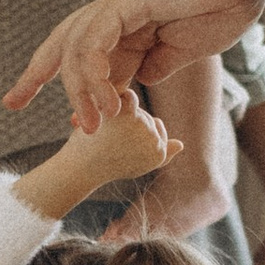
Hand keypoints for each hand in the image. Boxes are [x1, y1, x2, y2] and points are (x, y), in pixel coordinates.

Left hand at [6, 0, 264, 131]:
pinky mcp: (126, 1)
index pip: (88, 60)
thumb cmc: (225, 0)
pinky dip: (95, 74)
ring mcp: (118, 6)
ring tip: (89, 126)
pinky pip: (95, 42)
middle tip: (11, 103)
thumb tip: (138, 84)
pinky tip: (108, 102)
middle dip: (35, 74)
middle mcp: (116, 15)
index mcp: (130, 27)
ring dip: (78, 92)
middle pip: (63, 45)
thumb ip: (158, 65)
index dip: (73, 88)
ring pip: (75, 49)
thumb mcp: (186, 50)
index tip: (70, 122)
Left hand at [16, 103, 171, 221]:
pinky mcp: (129, 114)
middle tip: (109, 136)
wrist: (83, 167)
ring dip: (120, 113)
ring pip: (137, 107)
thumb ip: (163, 154)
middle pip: (145, 116)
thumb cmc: (107, 166)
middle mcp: (155, 140)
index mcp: (159, 153)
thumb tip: (181, 144)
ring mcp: (143, 126)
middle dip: (127, 122)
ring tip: (104, 129)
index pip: (158, 128)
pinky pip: (129, 97)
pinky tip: (106, 115)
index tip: (119, 142)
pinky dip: (117, 101)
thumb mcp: (139, 165)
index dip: (136, 131)